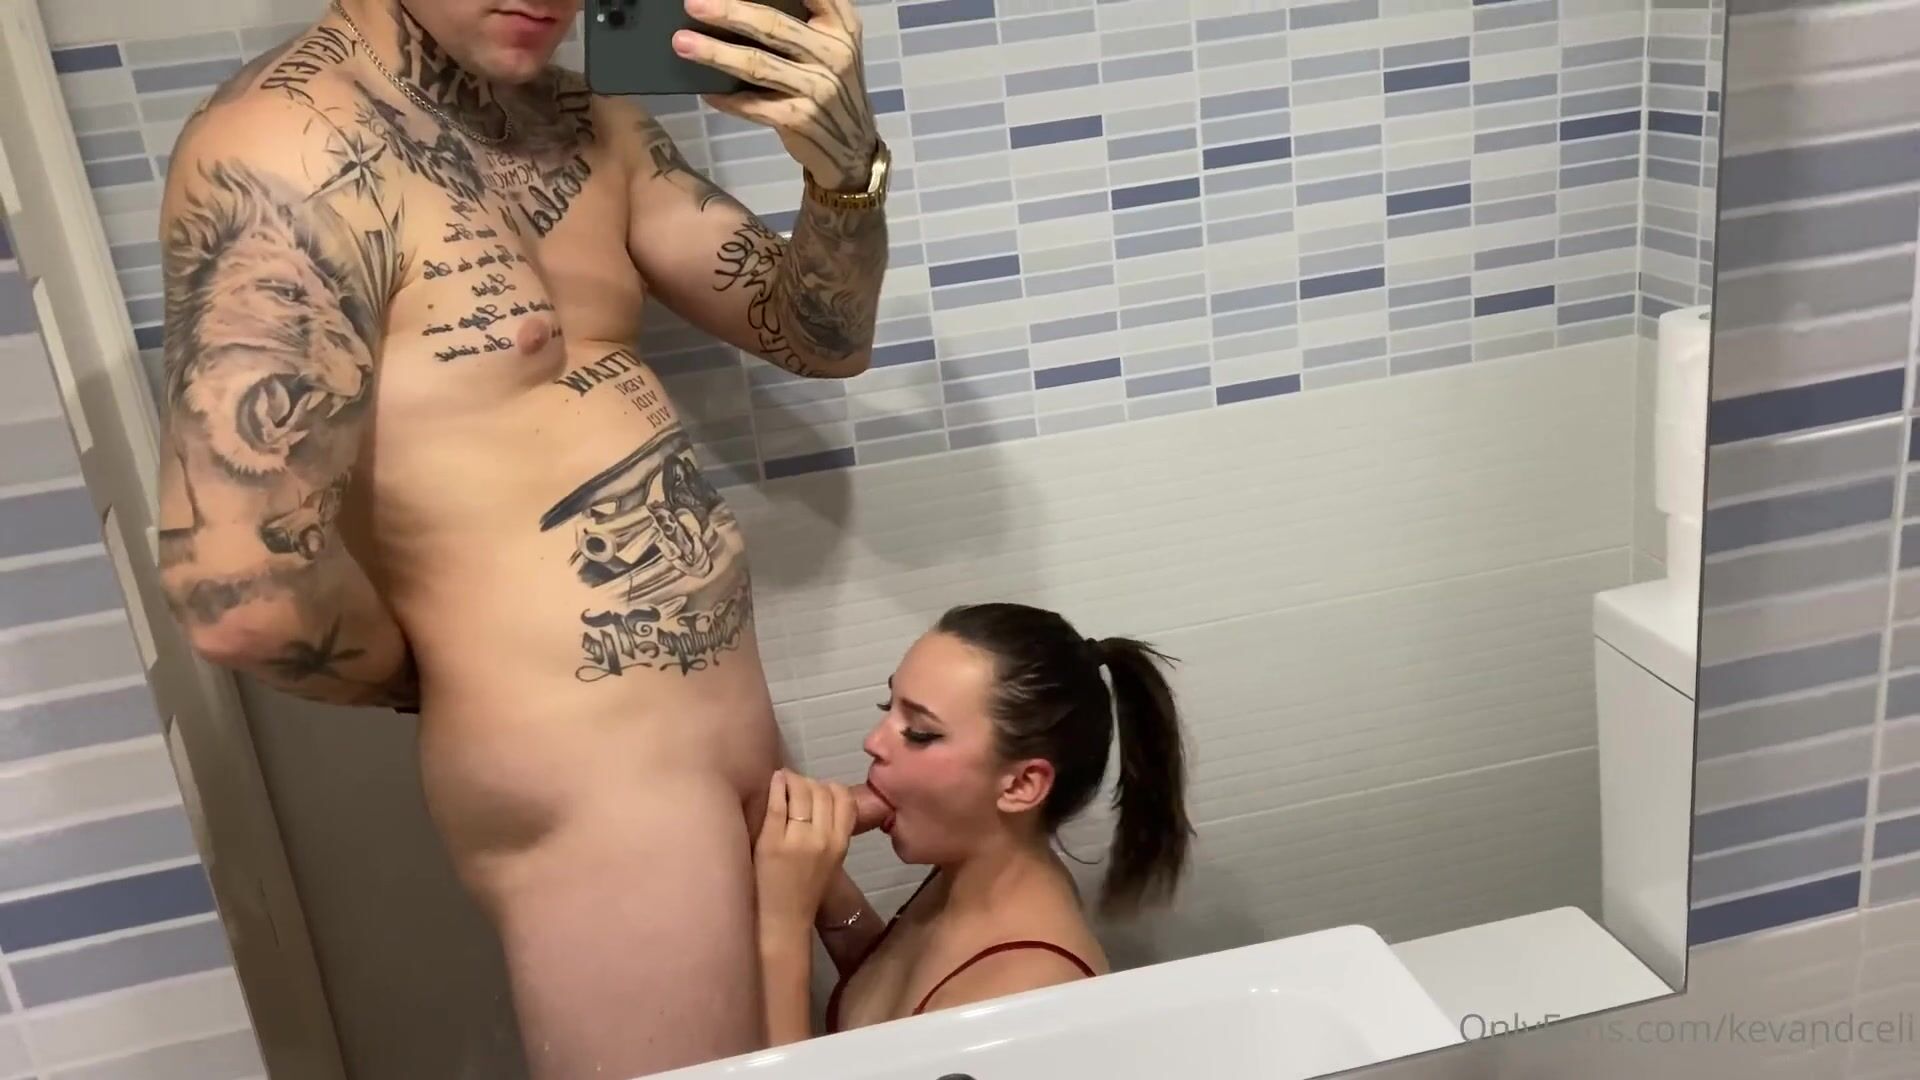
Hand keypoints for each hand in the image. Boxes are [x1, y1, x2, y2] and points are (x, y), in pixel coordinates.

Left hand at [674, 0, 879, 191]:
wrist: (852, 149)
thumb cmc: (831, 87)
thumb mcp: (831, 46)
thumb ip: (801, 22)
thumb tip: (738, 7)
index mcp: (841, 25)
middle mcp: (834, 53)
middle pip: (773, 26)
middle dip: (729, 13)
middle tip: (692, 5)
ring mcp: (819, 89)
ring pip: (758, 65)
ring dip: (716, 54)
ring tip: (683, 43)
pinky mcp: (800, 119)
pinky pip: (753, 105)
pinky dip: (727, 99)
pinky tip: (706, 91)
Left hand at [754, 769, 856, 930]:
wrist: (784, 922)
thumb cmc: (806, 892)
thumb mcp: (832, 860)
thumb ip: (833, 831)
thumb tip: (823, 797)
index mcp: (841, 844)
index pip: (844, 799)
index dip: (830, 788)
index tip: (817, 791)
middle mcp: (823, 839)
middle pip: (821, 791)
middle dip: (808, 782)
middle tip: (795, 786)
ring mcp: (798, 840)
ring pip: (801, 792)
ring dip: (791, 781)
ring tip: (782, 782)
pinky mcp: (772, 842)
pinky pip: (777, 804)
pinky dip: (776, 786)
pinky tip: (773, 781)